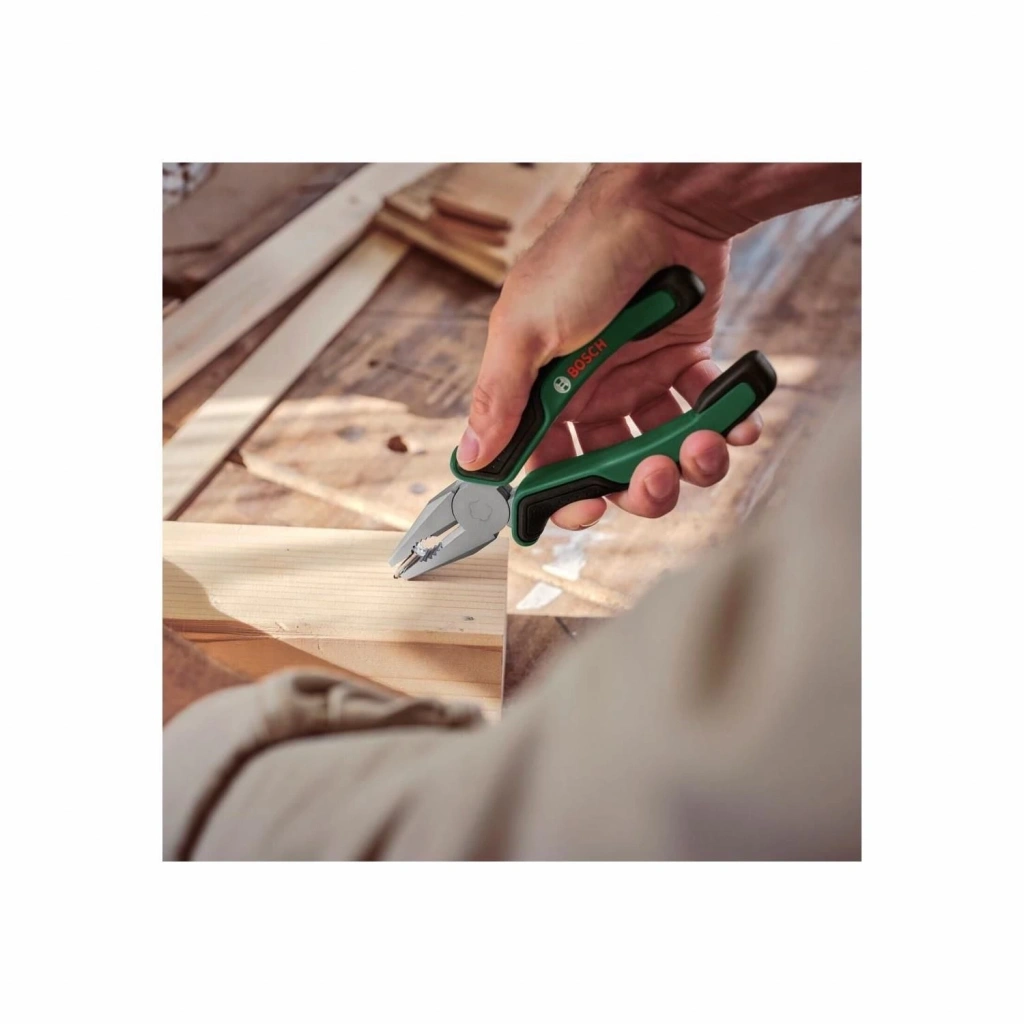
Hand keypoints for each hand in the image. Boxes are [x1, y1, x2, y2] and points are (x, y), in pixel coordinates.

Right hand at [456, 165, 762, 530]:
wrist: (662, 203)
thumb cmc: (583, 257)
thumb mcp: (526, 328)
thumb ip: (500, 398)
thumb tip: (470, 458)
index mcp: (543, 391)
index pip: (546, 464)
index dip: (563, 497)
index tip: (584, 509)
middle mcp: (591, 392)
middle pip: (611, 469)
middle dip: (636, 487)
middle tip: (653, 476)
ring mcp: (641, 380)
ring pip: (662, 450)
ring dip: (687, 462)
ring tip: (703, 442)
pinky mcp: (686, 364)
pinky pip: (706, 412)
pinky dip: (726, 426)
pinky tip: (734, 423)